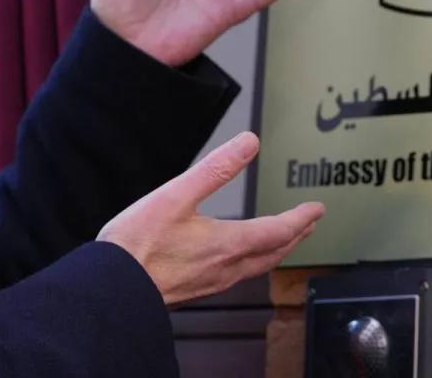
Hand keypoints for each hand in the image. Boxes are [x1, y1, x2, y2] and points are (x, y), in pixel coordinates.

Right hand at [98, 131, 323, 305]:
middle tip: (309, 224)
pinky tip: (241, 259)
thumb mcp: (176, 194)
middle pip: (274, 252)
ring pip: (258, 266)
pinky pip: (239, 275)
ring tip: (283, 240)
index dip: (301, 217)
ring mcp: (213, 281)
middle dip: (295, 235)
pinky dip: (254, 262)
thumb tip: (248, 143)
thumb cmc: (138, 243)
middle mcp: (227, 267)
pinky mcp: (198, 288)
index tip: (317, 208)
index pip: (278, 230)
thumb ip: (215, 168)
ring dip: (277, 250)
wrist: (114, 289)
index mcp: (228, 243)